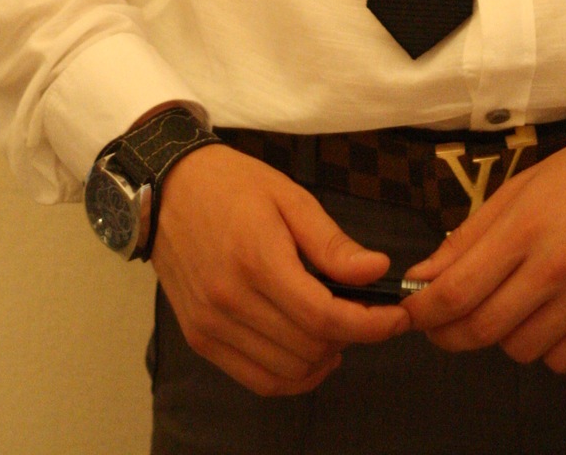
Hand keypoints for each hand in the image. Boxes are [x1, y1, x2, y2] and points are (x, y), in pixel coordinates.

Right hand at [153, 144, 409, 395]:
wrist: (168, 190)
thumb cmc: (233, 186)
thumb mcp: (289, 197)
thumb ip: (332, 243)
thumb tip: (377, 271)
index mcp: (256, 258)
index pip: (323, 314)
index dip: (369, 324)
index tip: (397, 318)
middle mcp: (229, 300)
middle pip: (309, 346)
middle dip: (350, 336)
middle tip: (364, 312)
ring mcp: (211, 325)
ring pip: (287, 371)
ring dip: (322, 358)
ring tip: (336, 328)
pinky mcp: (200, 339)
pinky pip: (257, 380)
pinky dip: (291, 376)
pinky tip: (308, 351)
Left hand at [402, 142, 565, 372]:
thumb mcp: (518, 192)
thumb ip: (469, 238)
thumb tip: (423, 278)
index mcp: (525, 229)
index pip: (457, 291)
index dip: (424, 312)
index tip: (413, 312)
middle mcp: (556, 269)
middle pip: (483, 329)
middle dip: (451, 332)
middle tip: (445, 322)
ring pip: (520, 350)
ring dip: (503, 336)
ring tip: (511, 305)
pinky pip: (562, 361)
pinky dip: (546, 347)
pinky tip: (548, 317)